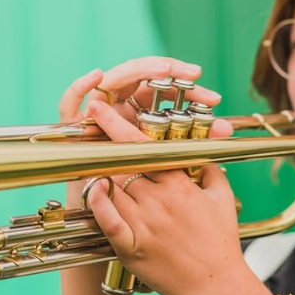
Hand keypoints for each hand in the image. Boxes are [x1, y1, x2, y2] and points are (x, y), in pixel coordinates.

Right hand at [58, 57, 231, 207]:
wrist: (115, 224)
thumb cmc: (145, 202)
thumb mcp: (173, 172)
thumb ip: (194, 148)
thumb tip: (225, 129)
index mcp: (144, 118)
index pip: (166, 92)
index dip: (190, 91)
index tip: (214, 99)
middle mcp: (120, 112)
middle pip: (141, 78)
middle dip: (169, 71)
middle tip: (193, 75)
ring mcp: (96, 116)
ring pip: (113, 81)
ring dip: (136, 70)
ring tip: (161, 70)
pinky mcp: (72, 127)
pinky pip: (69, 101)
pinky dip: (79, 86)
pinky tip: (95, 77)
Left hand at [78, 89, 242, 294]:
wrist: (215, 286)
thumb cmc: (220, 241)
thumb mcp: (222, 198)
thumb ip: (208, 168)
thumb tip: (200, 148)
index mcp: (180, 184)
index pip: (143, 146)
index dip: (117, 125)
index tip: (98, 108)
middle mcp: (159, 200)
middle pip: (121, 163)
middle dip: (101, 144)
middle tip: (83, 127)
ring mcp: (144, 223)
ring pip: (112, 186)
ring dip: (98, 170)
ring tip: (85, 156)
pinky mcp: (132, 248)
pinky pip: (108, 221)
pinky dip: (98, 204)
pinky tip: (92, 190)